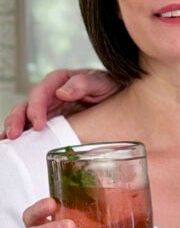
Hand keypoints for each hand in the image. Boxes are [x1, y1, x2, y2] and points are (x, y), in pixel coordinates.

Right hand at [1, 69, 117, 139]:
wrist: (121, 98)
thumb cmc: (111, 87)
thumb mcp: (102, 82)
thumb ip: (84, 83)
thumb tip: (62, 92)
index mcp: (61, 81)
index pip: (41, 91)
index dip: (36, 107)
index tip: (38, 124)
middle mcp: (51, 94)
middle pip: (27, 104)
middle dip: (18, 118)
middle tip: (14, 134)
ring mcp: (49, 109)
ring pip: (24, 116)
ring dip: (15, 127)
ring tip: (8, 141)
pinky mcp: (51, 122)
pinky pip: (32, 128)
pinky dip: (23, 136)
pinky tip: (14, 147)